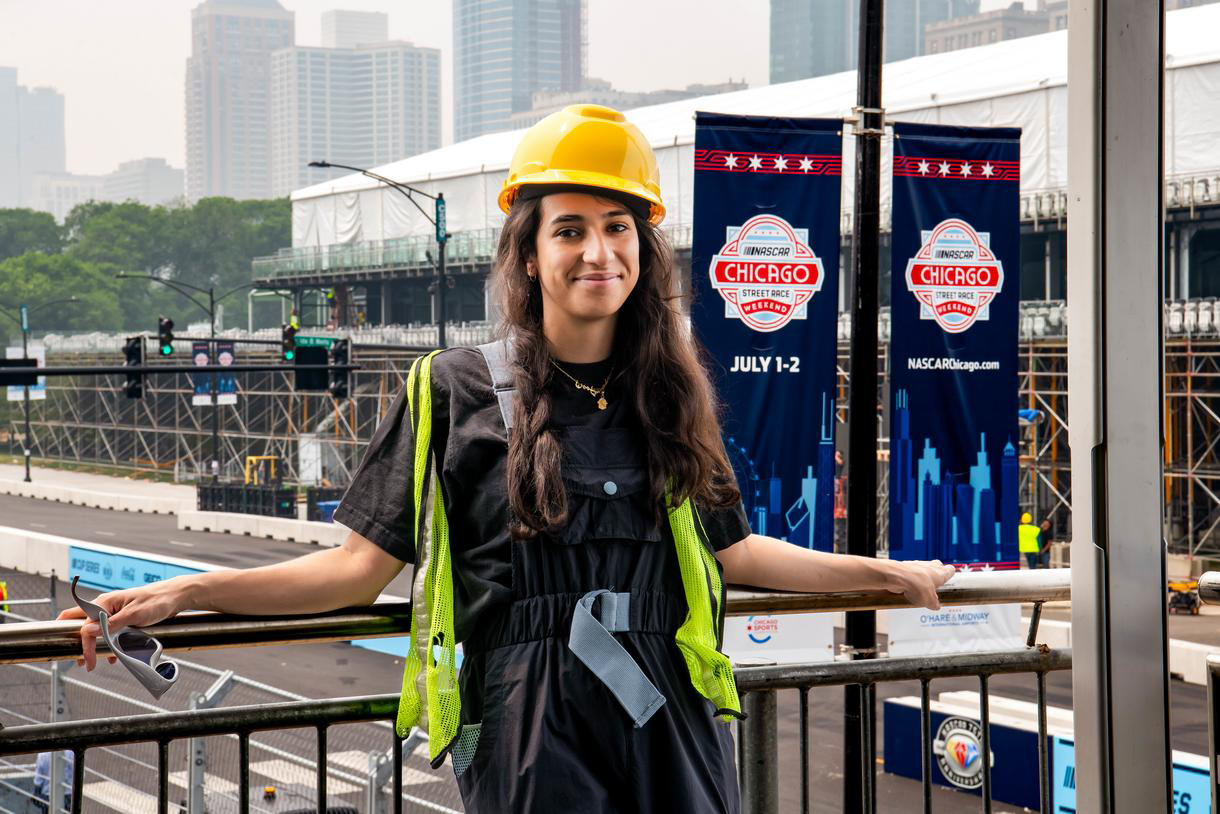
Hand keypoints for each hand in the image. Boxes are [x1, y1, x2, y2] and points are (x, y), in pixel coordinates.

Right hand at [56, 581, 184, 670]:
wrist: (175, 596)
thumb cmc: (156, 601)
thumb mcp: (134, 614)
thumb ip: (111, 624)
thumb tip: (87, 632)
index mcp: (104, 602)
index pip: (84, 625)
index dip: (84, 645)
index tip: (88, 661)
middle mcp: (105, 606)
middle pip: (79, 621)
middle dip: (75, 640)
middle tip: (79, 660)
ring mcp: (113, 611)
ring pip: (94, 628)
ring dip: (92, 644)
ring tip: (93, 661)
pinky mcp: (122, 618)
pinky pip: (108, 631)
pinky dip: (107, 643)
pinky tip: (112, 655)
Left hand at [882, 559, 956, 609]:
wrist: (897, 577)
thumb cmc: (916, 585)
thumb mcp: (929, 601)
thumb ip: (934, 604)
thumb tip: (936, 606)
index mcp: (940, 573)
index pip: (950, 570)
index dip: (950, 574)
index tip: (950, 577)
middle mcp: (930, 567)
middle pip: (937, 566)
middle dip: (936, 574)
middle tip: (935, 583)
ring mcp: (917, 566)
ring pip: (923, 569)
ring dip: (922, 577)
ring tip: (920, 589)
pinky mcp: (906, 568)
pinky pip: (910, 573)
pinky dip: (910, 579)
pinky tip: (908, 588)